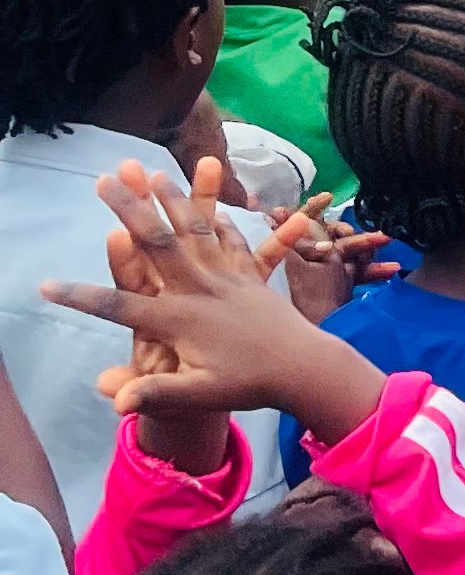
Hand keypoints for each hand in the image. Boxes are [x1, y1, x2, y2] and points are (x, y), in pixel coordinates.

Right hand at [38, 160, 381, 461]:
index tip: (44, 286)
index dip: (79, 298)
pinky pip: (236, 244)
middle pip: (157, 243)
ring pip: (197, 231)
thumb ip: (157, 393)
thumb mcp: (201, 395)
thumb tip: (116, 401)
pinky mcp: (251, 278)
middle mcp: (201, 290)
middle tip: (103, 180)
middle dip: (128, 208)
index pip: (118, 308)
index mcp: (180, 320)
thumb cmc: (252, 387)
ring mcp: (228, 279)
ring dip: (175, 199)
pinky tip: (216, 210)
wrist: (309, 371)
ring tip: (153, 172)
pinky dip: (224, 225)